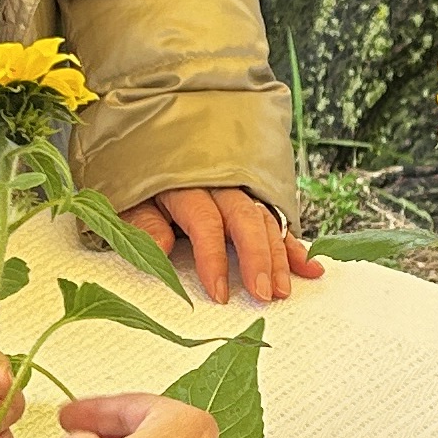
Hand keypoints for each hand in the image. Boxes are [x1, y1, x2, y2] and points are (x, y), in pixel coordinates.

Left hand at [122, 186, 324, 304]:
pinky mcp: (252, 196)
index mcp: (185, 184)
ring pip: (265, 218)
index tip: (219, 293)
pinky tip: (310, 267)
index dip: (214, 258)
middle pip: (245, 219)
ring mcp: (239, 187)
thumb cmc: (139, 182)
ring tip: (284, 290)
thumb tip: (161, 246)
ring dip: (279, 255)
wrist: (148, 143)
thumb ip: (143, 222)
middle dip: (258, 258)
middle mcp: (218, 182)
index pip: (205, 221)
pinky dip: (293, 244)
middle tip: (264, 293)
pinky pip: (276, 218)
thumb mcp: (128, 201)